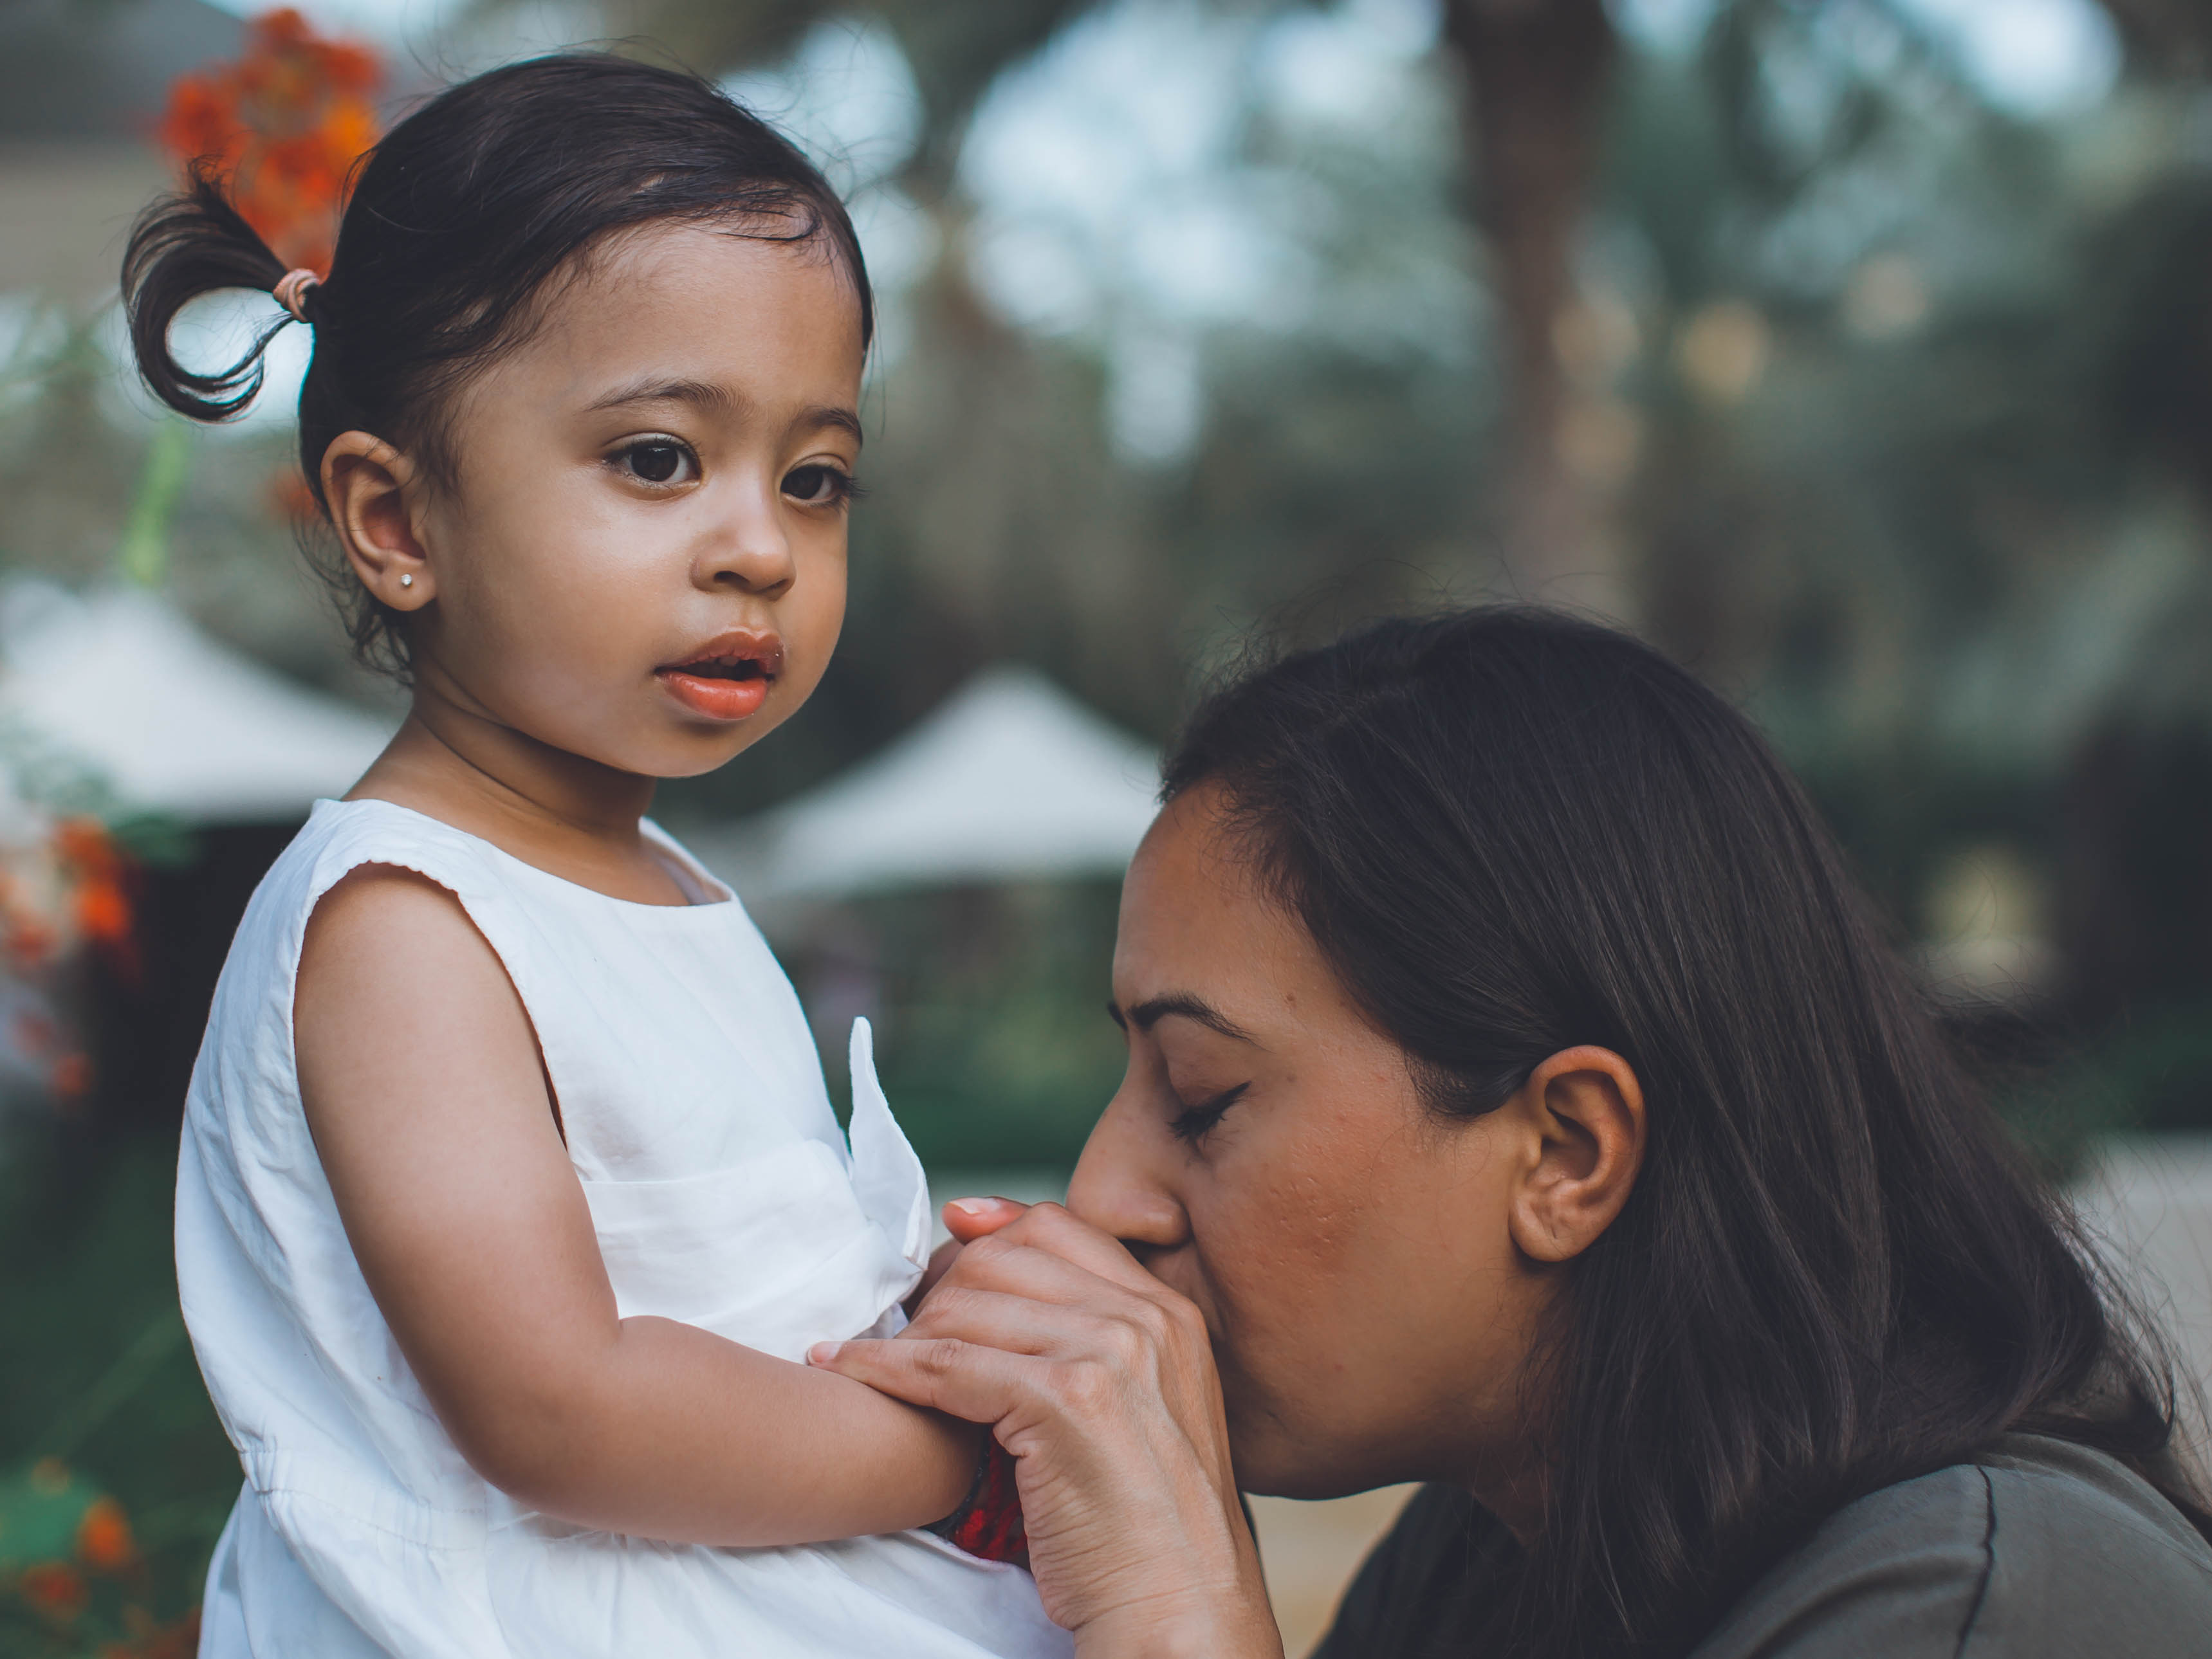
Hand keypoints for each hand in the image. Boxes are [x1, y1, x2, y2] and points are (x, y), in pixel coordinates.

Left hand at [811, 1202, 1281, 1658]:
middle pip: (1006, 1254)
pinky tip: (846, 1369)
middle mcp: (1146, 1320)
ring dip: (908, 1332)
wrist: (1182, 1607)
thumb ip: (1095, 1343)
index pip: (1061, 1227)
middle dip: (940, 1284)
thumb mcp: (1143, 1412)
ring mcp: (1111, 1354)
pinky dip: (884, 1367)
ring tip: (877, 1363)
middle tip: (903, 1326)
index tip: (948, 1234)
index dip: (992, 1227)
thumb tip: (1011, 1284)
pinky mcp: (1067, 1400)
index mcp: (1169, 1315)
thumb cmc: (1147, 1529)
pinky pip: (946, 1364)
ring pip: (970, 1304)